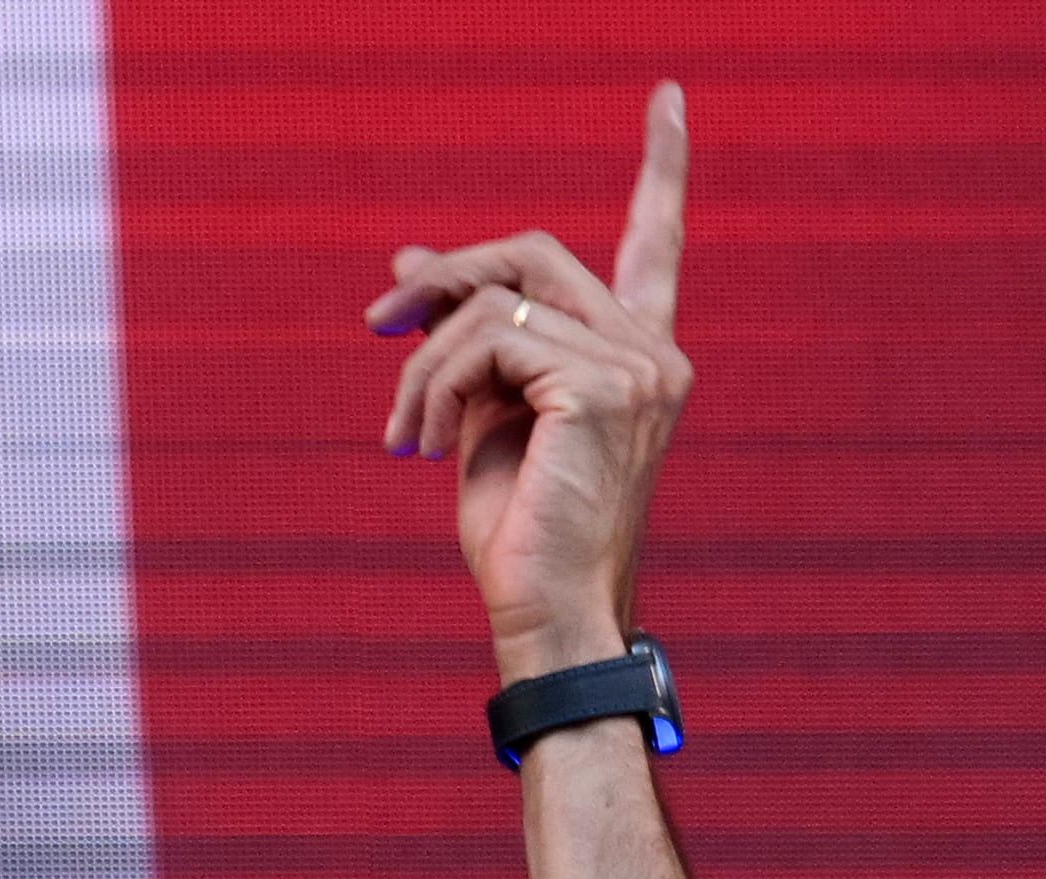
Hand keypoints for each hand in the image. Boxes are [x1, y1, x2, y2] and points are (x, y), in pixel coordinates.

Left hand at [367, 85, 694, 679]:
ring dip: (422, 362)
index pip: (655, 242)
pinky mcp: (600, 384)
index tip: (667, 97)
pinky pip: (485, 341)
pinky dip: (435, 387)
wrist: (542, 613)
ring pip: (493, 302)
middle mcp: (654, 350)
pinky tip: (425, 445)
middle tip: (377, 323)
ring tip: (401, 434)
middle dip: (443, 279)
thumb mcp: (480, 415)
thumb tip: (409, 266)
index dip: (662, 168)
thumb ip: (463, 337)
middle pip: (532, 255)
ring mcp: (637, 364)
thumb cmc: (517, 532)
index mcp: (638, 355)